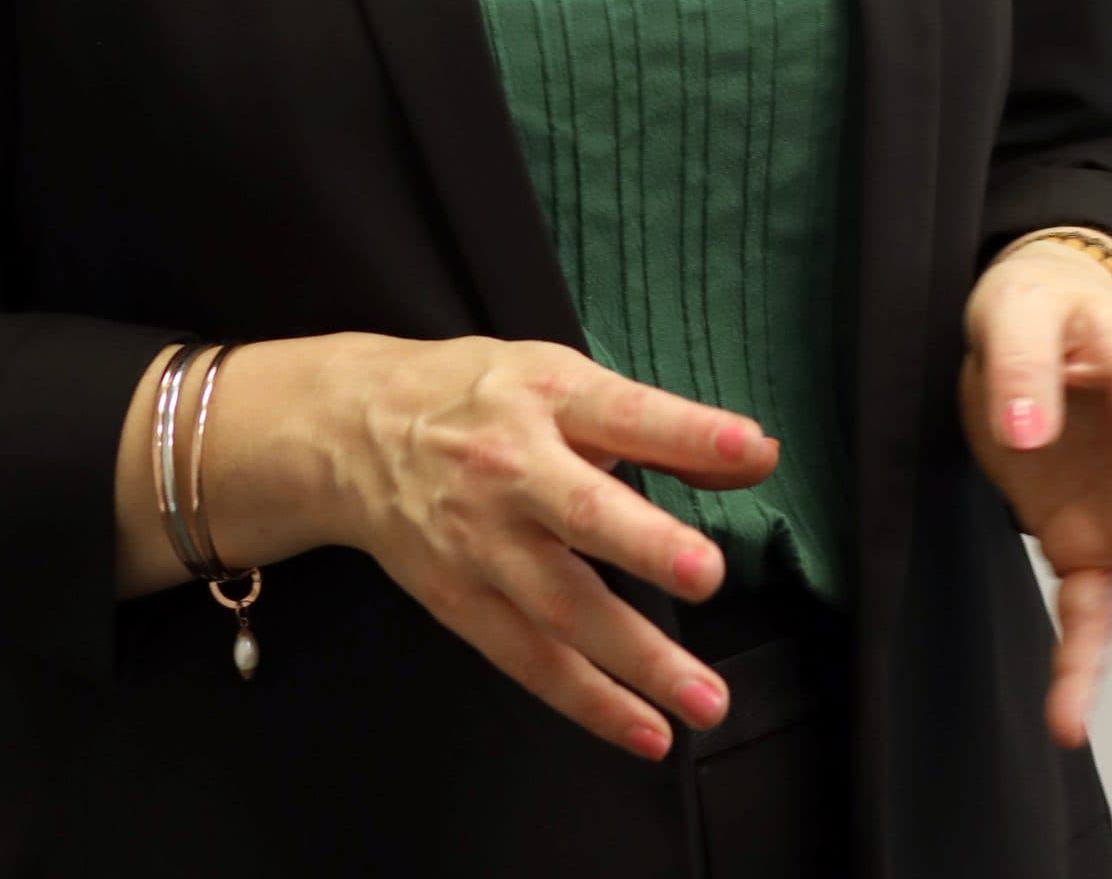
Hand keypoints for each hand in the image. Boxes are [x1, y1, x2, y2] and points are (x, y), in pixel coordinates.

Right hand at [323, 334, 780, 761]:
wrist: (354, 432)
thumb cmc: (479, 398)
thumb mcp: (562, 381)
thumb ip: (660, 427)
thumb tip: (756, 455)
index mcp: (544, 396)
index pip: (623, 412)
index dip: (686, 431)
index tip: (748, 447)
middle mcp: (511, 469)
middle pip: (581, 512)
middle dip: (647, 545)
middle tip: (709, 575)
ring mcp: (481, 542)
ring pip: (560, 606)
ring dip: (636, 658)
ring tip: (704, 700)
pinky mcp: (460, 600)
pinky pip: (529, 660)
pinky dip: (588, 700)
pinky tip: (645, 731)